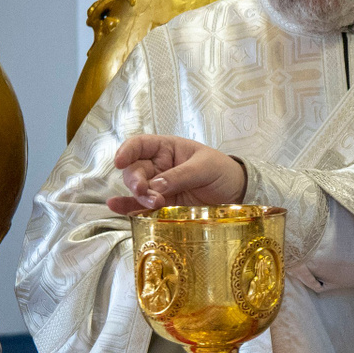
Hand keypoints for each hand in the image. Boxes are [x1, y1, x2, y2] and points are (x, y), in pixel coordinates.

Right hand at [107, 135, 246, 215]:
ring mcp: (159, 187)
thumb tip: (155, 186)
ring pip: (137, 189)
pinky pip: (141, 206)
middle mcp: (159, 167)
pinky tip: (116, 207)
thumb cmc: (222, 172)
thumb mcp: (206, 168)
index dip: (127, 151)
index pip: (140, 145)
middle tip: (146, 191)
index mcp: (168, 149)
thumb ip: (181, 175)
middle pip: (135, 170)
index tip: (120, 162)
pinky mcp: (163, 206)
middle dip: (136, 180)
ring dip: (138, 196)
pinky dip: (128, 207)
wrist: (237, 194)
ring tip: (152, 203)